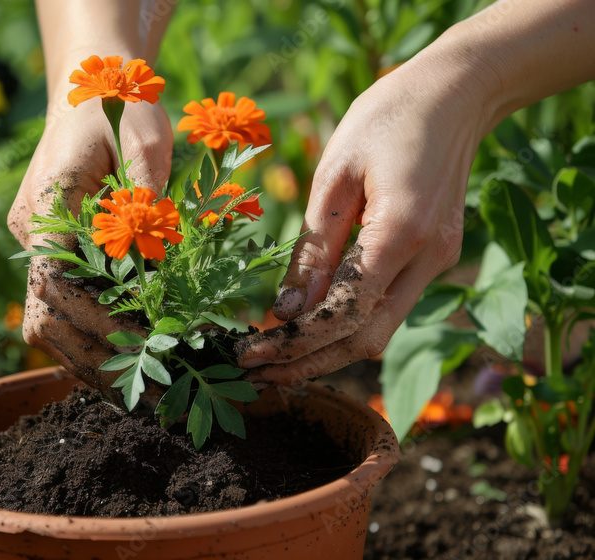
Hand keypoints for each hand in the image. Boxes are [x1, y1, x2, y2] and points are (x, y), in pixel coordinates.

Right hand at [8, 98, 172, 395]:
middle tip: (152, 382)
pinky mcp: (52, 252)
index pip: (55, 284)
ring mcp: (36, 245)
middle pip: (43, 315)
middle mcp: (30, 233)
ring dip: (89, 354)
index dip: (96, 322)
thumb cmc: (119, 104)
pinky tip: (132, 356)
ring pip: (46, 320)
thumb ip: (147, 187)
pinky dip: (91, 336)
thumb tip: (156, 254)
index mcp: (45, 206)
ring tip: (144, 385)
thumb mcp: (144, 133)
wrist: (89, 86)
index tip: (148, 343)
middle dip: (93, 354)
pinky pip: (61, 306)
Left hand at [236, 53, 493, 385]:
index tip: (248, 355)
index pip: (341, 313)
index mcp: (401, 232)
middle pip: (364, 339)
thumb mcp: (334, 175)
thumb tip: (285, 310)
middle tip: (253, 372)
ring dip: (327, 354)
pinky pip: (389, 309)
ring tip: (273, 361)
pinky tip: (308, 329)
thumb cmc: (386, 119)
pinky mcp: (437, 259)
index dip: (292, 343)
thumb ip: (314, 248)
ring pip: (380, 333)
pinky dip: (348, 327)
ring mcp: (440, 262)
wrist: (455, 94)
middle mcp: (429, 259)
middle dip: (306, 362)